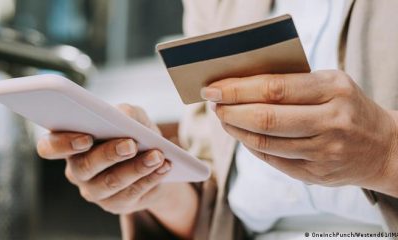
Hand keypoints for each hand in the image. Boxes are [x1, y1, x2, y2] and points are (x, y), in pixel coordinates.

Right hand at [37, 104, 197, 237]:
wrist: (154, 159)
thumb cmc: (134, 133)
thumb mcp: (132, 117)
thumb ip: (125, 113)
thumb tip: (122, 117)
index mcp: (71, 144)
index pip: (50, 147)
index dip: (63, 144)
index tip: (86, 138)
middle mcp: (77, 170)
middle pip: (84, 167)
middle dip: (109, 154)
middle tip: (130, 144)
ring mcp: (95, 191)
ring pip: (110, 183)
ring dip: (136, 168)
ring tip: (157, 156)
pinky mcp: (116, 204)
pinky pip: (132, 194)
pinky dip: (150, 178)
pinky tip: (164, 167)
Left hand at [202, 70, 397, 195]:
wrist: (381, 147)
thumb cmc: (347, 107)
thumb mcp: (329, 84)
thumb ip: (291, 83)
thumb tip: (240, 85)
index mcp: (334, 90)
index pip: (274, 88)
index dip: (238, 89)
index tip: (214, 87)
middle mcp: (331, 122)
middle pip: (266, 118)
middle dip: (230, 111)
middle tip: (214, 104)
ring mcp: (324, 152)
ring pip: (265, 142)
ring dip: (236, 130)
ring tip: (224, 118)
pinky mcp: (315, 174)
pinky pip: (272, 159)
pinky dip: (251, 146)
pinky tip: (242, 135)